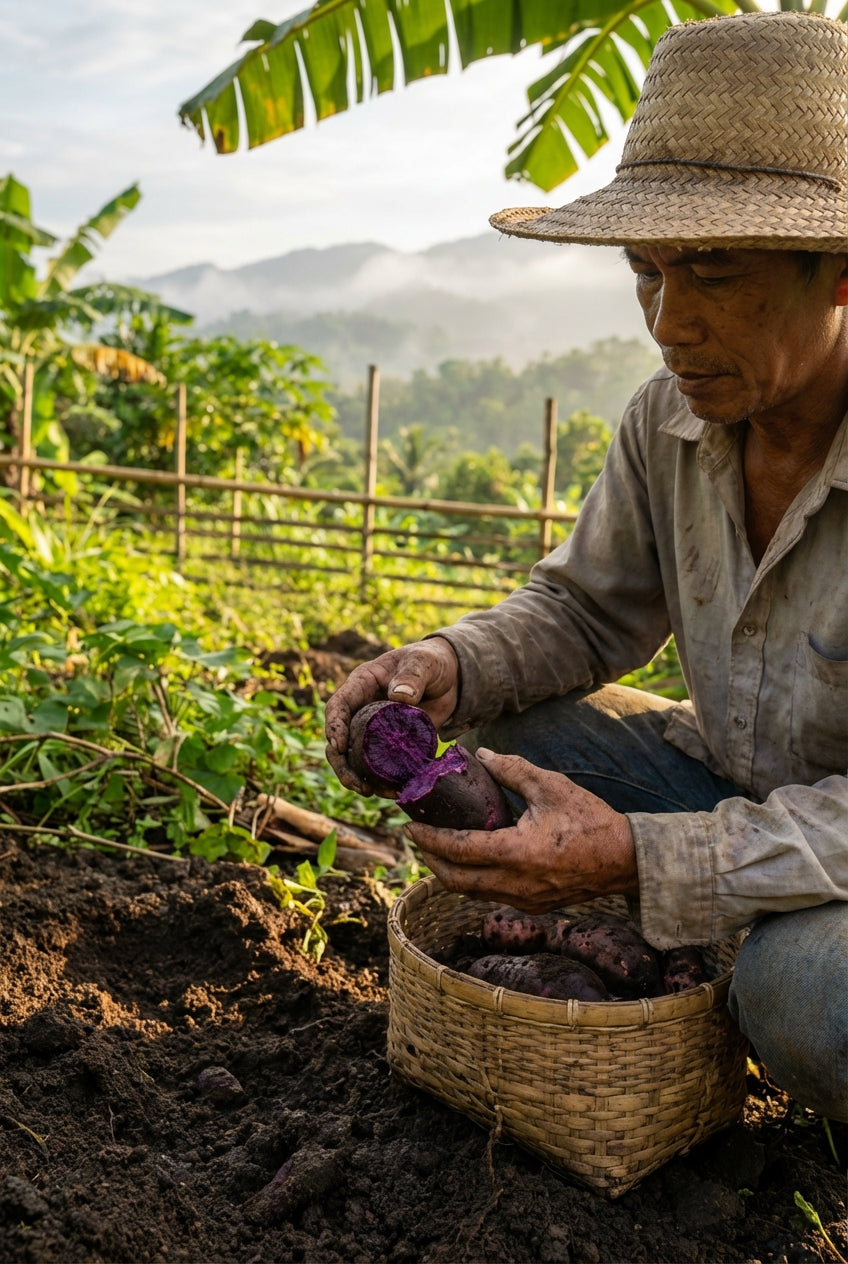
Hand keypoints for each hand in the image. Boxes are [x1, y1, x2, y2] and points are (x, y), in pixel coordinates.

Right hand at [324, 636, 459, 793]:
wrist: (451, 678)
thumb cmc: (431, 662)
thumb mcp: (424, 663)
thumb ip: (413, 675)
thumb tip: (399, 696)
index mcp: (362, 685)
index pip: (338, 706)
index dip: (334, 726)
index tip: (339, 746)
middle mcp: (362, 710)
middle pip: (339, 740)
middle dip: (342, 764)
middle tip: (356, 784)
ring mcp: (374, 730)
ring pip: (356, 758)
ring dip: (359, 778)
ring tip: (372, 793)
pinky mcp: (391, 745)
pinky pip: (380, 765)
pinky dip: (383, 780)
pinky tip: (394, 791)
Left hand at [407, 749, 637, 911]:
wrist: (625, 859)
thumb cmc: (590, 820)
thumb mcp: (550, 786)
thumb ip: (511, 770)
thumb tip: (480, 755)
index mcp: (516, 854)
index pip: (458, 850)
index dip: (429, 839)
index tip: (409, 827)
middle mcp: (515, 884)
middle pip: (455, 881)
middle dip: (431, 861)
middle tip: (418, 839)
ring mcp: (524, 899)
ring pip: (472, 892)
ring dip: (450, 873)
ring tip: (438, 849)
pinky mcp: (534, 905)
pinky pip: (492, 896)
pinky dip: (474, 880)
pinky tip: (473, 861)